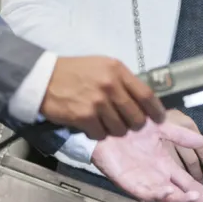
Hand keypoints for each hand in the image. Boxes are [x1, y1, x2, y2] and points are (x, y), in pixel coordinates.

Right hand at [41, 56, 164, 139]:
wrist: (44, 79)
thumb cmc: (75, 72)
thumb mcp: (102, 67)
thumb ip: (121, 80)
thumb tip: (140, 101)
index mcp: (117, 70)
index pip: (146, 94)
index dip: (155, 110)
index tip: (159, 119)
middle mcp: (110, 85)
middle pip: (136, 115)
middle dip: (135, 124)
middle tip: (128, 125)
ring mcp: (98, 102)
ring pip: (120, 128)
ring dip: (115, 130)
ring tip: (105, 123)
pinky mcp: (85, 117)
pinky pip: (101, 134)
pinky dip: (98, 133)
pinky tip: (90, 125)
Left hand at [92, 120, 202, 201]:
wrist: (108, 125)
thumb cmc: (132, 127)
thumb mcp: (161, 127)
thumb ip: (180, 135)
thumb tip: (202, 141)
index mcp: (166, 166)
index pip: (188, 184)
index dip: (202, 192)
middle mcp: (157, 177)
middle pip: (180, 195)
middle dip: (195, 200)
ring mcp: (143, 182)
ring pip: (165, 198)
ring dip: (181, 200)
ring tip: (195, 198)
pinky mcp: (128, 182)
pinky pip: (144, 193)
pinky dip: (156, 194)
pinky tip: (168, 191)